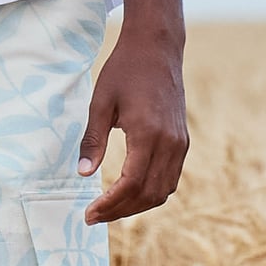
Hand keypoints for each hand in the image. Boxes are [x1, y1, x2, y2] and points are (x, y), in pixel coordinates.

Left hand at [78, 26, 188, 222]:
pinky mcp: (182, 141)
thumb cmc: (125, 71)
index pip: (131, 184)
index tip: (89, 214)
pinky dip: (151, 192)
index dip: (110, 204)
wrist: (156, 48)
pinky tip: (131, 193)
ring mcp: (180, 143)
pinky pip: (170, 178)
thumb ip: (93, 140)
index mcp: (148, 133)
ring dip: (137, 205)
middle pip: (149, 194)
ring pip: (163, 190)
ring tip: (110, 209)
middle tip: (95, 217)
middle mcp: (170, 143)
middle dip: (121, 211)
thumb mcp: (100, 103)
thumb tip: (83, 173)